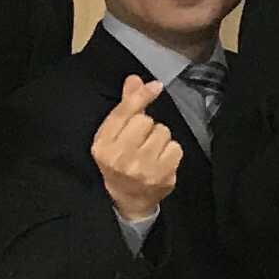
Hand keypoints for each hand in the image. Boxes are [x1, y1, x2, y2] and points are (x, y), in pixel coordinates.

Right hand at [90, 72, 182, 222]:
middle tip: (140, 141)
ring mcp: (142, 168)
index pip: (124, 114)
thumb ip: (125, 107)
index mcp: (103, 146)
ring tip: (150, 152)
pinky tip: (161, 161)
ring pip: (163, 132)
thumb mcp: (113, 136)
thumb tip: (134, 79)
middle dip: (147, 126)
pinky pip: (175, 147)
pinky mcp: (162, 176)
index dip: (140, 97)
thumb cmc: (119, 161)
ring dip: (160, 139)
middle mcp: (120, 158)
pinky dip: (171, 151)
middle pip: (146, 121)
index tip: (155, 85)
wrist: (128, 199)